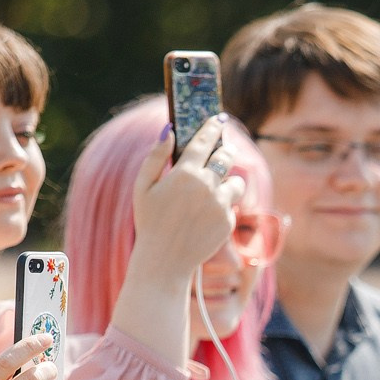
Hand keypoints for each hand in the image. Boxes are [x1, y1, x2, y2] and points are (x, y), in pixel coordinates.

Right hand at [128, 117, 243, 282]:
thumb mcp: (143, 187)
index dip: (213, 127)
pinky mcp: (228, 221)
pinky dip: (223, 204)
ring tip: (217, 185)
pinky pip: (231, 205)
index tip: (219, 119)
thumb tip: (168, 130)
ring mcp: (220, 204)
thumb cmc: (149, 222)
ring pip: (236, 181)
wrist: (165, 260)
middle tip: (223, 150)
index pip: (204, 141)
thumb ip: (155, 157)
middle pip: (226, 157)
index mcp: (184, 173)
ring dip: (229, 180)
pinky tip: (207, 214)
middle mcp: (206, 186)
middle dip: (226, 151)